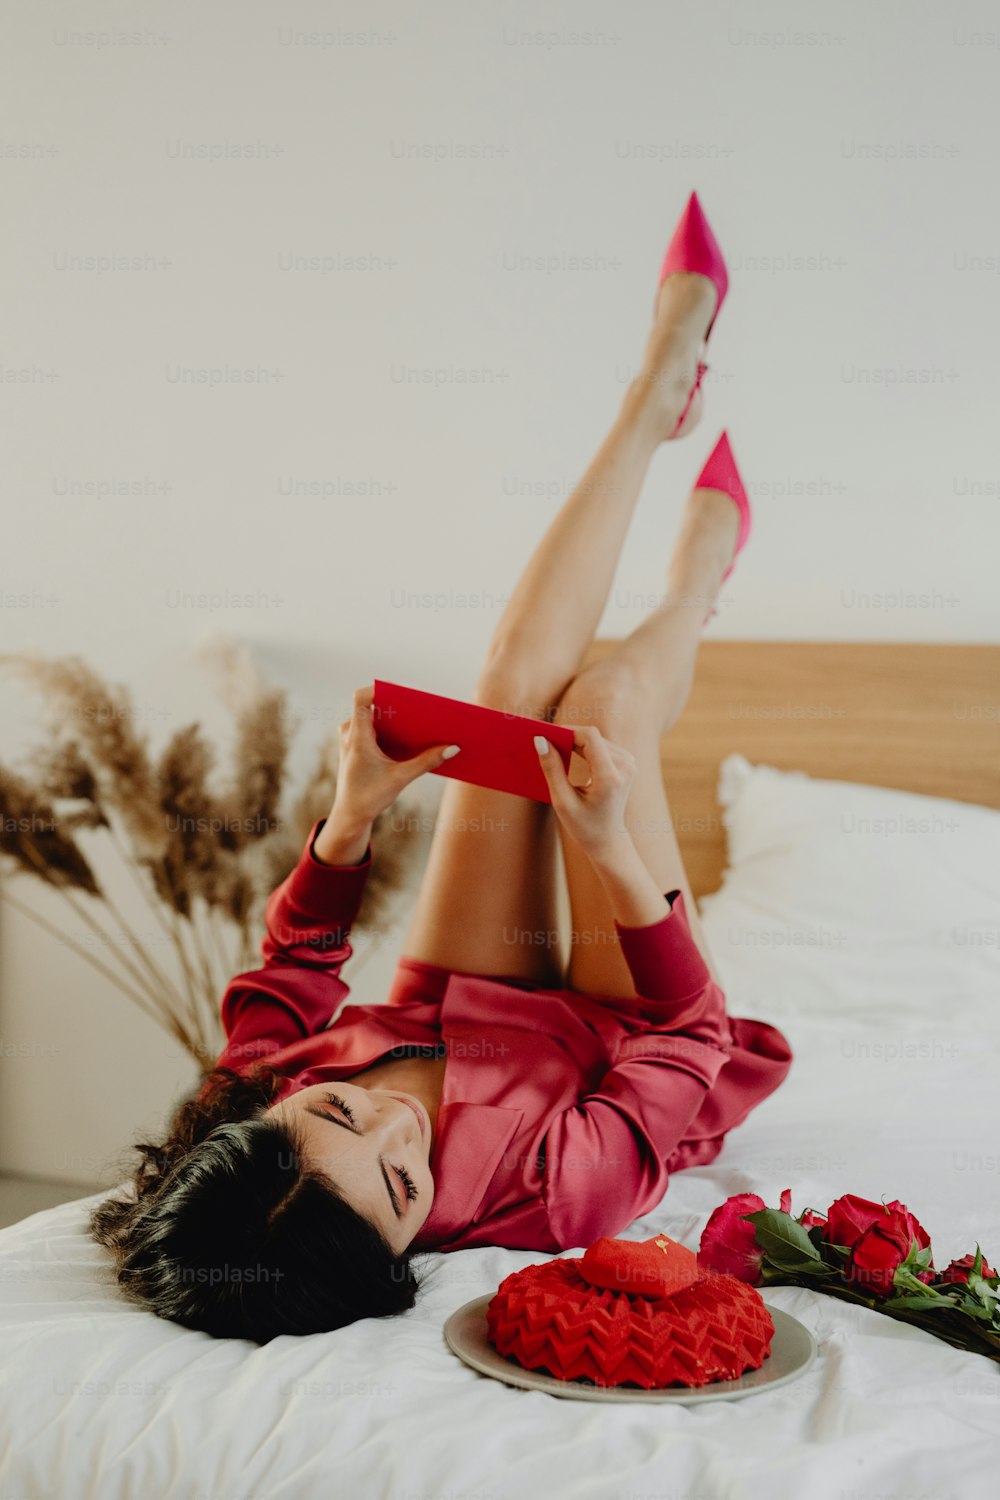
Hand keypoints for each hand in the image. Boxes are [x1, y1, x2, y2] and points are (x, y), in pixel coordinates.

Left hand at [330, 684, 460, 829]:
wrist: (351, 815)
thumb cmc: (369, 797)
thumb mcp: (400, 778)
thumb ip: (427, 762)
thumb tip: (453, 748)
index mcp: (356, 736)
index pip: (362, 697)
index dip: (381, 688)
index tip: (405, 691)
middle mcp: (351, 732)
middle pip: (375, 705)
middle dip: (399, 705)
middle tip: (424, 708)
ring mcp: (352, 737)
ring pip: (375, 716)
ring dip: (397, 717)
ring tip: (421, 720)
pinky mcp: (357, 744)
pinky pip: (374, 727)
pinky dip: (392, 729)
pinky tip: (412, 736)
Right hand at [534, 725, 635, 858]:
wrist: (608, 839)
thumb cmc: (584, 825)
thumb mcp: (562, 801)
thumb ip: (552, 770)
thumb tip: (540, 741)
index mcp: (609, 777)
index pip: (590, 737)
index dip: (567, 731)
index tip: (546, 735)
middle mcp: (624, 766)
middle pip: (593, 737)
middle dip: (568, 736)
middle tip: (545, 741)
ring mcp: (629, 763)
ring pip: (596, 739)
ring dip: (576, 741)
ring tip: (555, 748)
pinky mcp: (627, 763)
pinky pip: (602, 746)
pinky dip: (585, 747)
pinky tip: (570, 753)